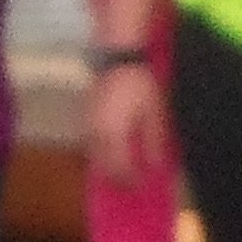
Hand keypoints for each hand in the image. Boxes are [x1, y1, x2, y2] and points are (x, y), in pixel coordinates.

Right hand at [90, 60, 165, 188]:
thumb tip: (155, 166)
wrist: (119, 53)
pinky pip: (91, 140)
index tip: (141, 187)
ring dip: (106, 164)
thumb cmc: (140, 83)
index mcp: (112, 135)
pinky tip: (113, 148)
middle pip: (102, 165)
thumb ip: (154, 142)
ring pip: (94, 153)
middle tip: (130, 184)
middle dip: (116, 177)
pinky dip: (101, 149)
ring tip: (121, 169)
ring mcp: (87, 122)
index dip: (130, 181)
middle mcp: (95, 133)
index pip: (119, 169)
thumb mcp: (155, 113)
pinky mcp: (86, 112)